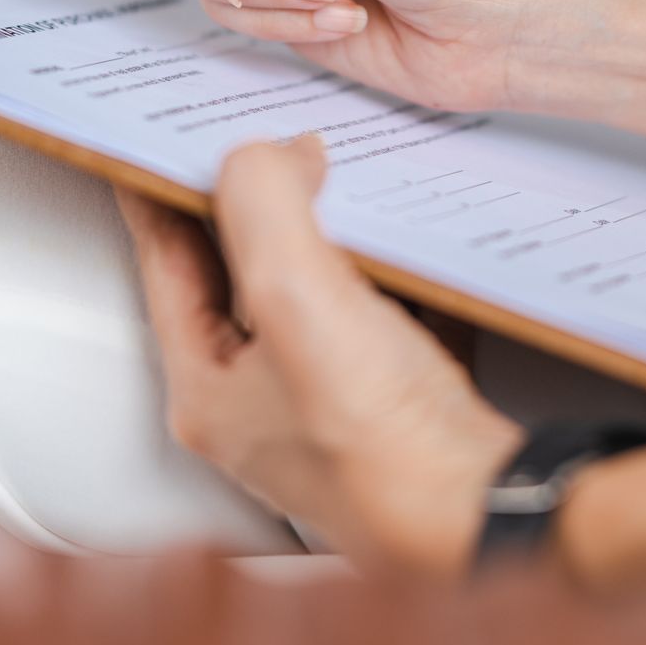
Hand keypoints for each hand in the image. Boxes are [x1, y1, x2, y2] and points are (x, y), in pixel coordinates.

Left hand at [120, 134, 521, 575]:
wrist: (486, 510)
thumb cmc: (383, 447)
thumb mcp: (296, 298)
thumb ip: (262, 206)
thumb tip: (263, 155)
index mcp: (208, 389)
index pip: (164, 262)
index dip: (160, 188)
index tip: (159, 134)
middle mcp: (261, 402)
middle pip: (237, 273)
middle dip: (249, 202)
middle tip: (255, 138)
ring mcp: (330, 404)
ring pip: (311, 290)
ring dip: (323, 230)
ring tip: (331, 171)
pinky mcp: (395, 400)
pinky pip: (381, 312)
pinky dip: (391, 268)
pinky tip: (410, 238)